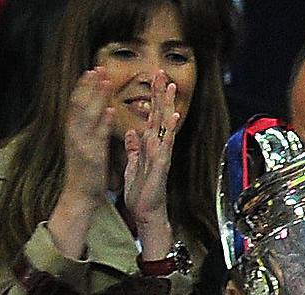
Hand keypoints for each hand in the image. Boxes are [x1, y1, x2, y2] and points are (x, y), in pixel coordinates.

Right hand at [48, 68, 115, 258]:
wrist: (82, 196)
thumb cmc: (88, 171)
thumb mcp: (90, 145)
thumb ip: (95, 128)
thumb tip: (102, 110)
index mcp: (76, 132)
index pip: (78, 104)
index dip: (85, 86)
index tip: (94, 70)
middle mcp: (75, 135)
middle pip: (79, 104)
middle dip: (89, 86)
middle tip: (98, 67)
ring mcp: (82, 145)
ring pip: (87, 116)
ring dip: (96, 97)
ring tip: (105, 81)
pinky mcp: (91, 156)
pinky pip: (97, 137)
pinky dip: (103, 122)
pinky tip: (112, 110)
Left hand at [125, 71, 178, 257]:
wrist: (147, 212)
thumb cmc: (141, 191)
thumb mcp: (134, 165)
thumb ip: (134, 148)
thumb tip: (132, 132)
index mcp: (149, 146)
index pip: (152, 117)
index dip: (152, 98)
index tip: (152, 78)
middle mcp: (158, 147)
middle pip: (160, 115)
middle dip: (160, 94)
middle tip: (161, 72)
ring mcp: (161, 155)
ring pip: (165, 125)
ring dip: (167, 105)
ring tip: (169, 87)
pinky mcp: (161, 166)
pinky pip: (165, 146)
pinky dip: (168, 132)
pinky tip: (172, 119)